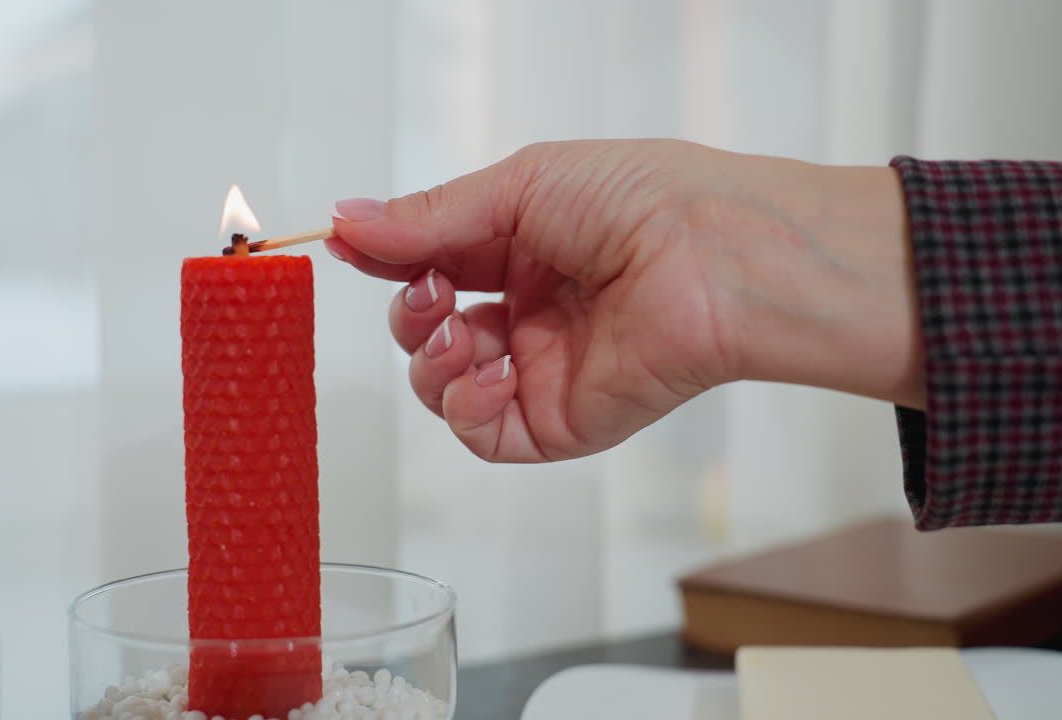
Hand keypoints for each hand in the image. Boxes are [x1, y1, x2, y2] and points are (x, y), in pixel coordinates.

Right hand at [328, 140, 920, 462]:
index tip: (347, 249)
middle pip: (426, 332)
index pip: (429, 264)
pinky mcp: (559, 419)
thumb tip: (350, 221)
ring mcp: (541, 368)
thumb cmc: (644, 202)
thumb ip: (429, 219)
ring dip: (430, 360)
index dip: (388, 262)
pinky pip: (482, 433)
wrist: (714, 257)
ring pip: (443, 387)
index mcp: (521, 248)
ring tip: (463, 329)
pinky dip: (466, 407)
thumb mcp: (518, 187)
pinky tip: (491, 370)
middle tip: (433, 291)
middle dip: (410, 315)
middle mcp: (528, 310)